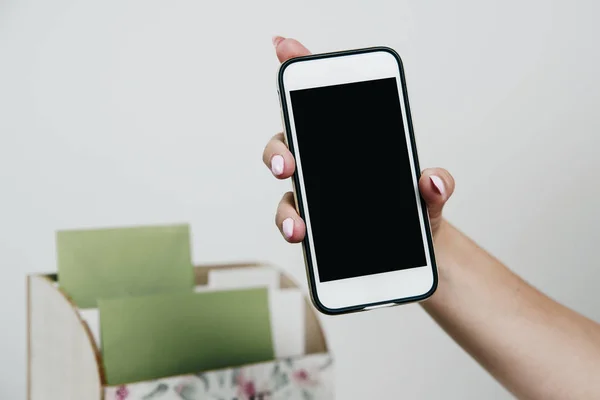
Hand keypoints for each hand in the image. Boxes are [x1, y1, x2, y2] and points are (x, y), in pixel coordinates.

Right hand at [264, 36, 454, 242]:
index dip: (303, 71)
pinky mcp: (314, 229)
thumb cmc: (417, 210)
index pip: (322, 103)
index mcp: (350, 144)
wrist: (417, 250)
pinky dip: (292, 228)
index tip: (283, 46)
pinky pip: (294, 225)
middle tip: (288, 165)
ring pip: (287, 193)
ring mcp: (316, 198)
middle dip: (279, 151)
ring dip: (285, 207)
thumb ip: (437, 185)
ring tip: (298, 226)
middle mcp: (325, 166)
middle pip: (288, 147)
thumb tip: (432, 180)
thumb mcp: (432, 194)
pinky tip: (302, 236)